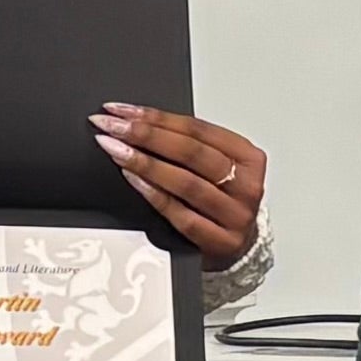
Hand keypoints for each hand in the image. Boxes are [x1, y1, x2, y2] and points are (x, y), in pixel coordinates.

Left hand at [93, 104, 266, 270]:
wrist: (236, 249)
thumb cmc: (221, 202)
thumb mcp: (215, 168)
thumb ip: (188, 147)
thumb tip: (137, 123)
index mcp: (248, 157)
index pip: (197, 129)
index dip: (156, 117)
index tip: (123, 111)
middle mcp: (246, 185)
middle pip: (191, 152)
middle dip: (146, 135)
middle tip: (113, 126)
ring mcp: (235, 215)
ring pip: (185, 182)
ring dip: (144, 162)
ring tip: (115, 149)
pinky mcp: (220, 242)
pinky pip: (179, 214)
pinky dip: (153, 194)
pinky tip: (132, 179)